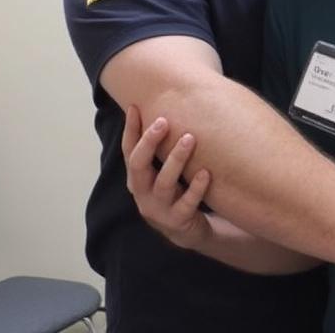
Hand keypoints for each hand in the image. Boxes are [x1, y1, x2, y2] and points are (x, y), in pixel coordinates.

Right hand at [122, 106, 211, 250]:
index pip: (128, 151)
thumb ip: (163, 146)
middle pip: (138, 165)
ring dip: (176, 159)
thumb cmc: (176, 191)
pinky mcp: (177, 222)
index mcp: (137, 178)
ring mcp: (158, 209)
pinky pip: (187, 204)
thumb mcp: (163, 170)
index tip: (135, 106)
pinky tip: (206, 173)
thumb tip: (168, 104)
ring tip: (190, 139)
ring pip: (163, 183)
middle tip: (164, 121)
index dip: (130, 130)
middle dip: (149, 142)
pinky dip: (196, 188)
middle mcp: (142, 193)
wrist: (187, 231)